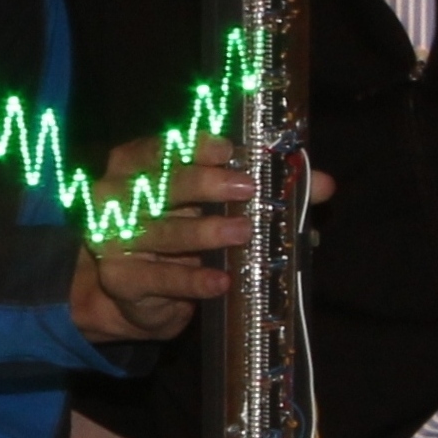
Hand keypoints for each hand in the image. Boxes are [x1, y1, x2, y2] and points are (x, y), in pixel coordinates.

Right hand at [71, 135, 336, 340]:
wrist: (138, 292)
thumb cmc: (181, 232)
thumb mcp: (214, 205)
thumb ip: (265, 189)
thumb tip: (324, 184)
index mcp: (136, 166)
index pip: (159, 148)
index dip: (191, 146)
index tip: (227, 148)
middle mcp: (118, 197)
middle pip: (160, 185)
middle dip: (204, 183)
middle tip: (246, 187)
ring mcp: (114, 239)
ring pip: (161, 232)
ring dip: (204, 231)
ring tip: (243, 232)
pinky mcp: (121, 280)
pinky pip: (159, 279)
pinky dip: (192, 280)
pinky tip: (222, 281)